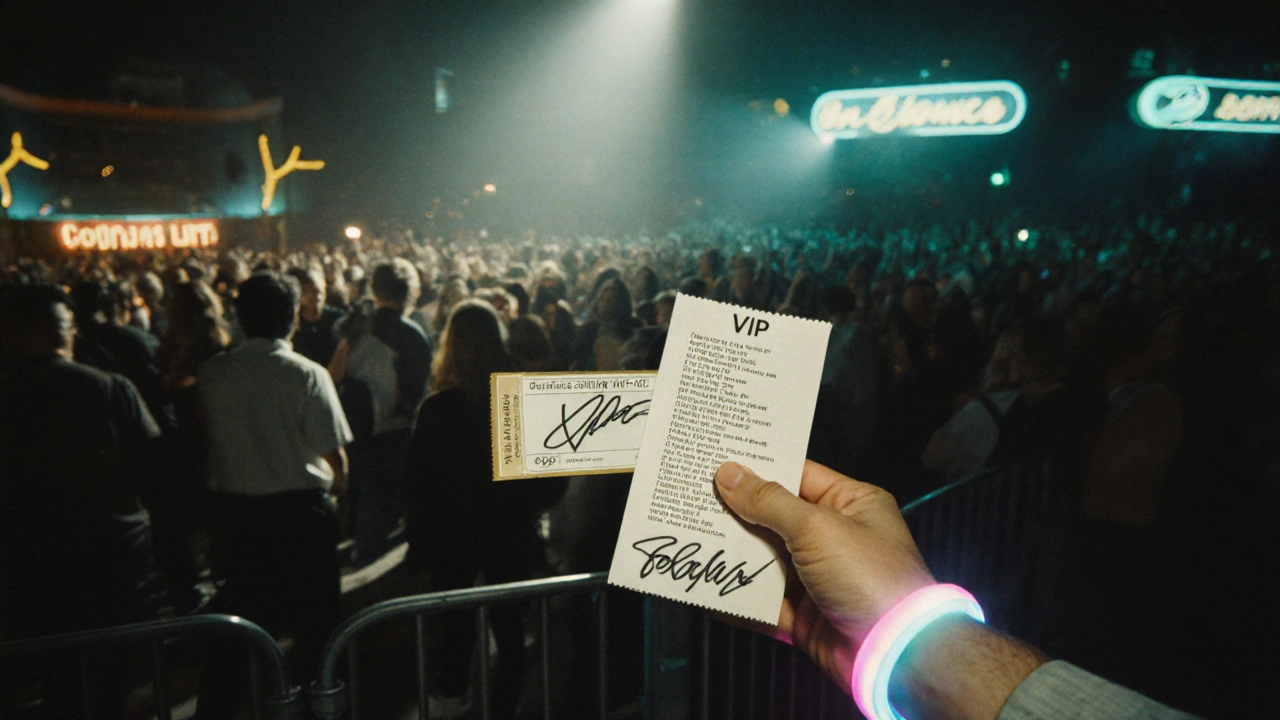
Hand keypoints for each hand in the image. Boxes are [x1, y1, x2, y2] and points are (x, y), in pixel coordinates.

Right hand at [714, 460, 934, 690]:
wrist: (892, 654)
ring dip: (733, 553)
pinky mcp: (803, 615)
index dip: (759, 468)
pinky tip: (709, 586)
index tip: (718, 460)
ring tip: (691, 537)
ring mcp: (818, 577)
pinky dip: (738, 596)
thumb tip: (730, 474)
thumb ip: (768, 501)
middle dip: (737, 512)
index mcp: (851, 504)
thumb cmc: (872, 579)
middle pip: (775, 517)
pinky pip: (762, 601)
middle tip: (693, 496)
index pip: (797, 475)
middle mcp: (834, 537)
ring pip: (764, 559)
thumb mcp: (817, 527)